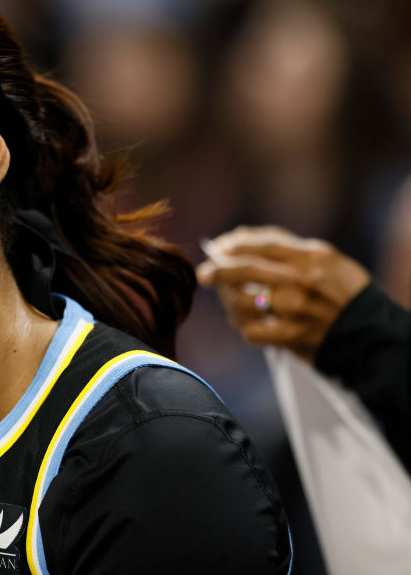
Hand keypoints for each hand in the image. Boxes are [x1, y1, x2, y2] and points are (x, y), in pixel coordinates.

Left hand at [197, 226, 370, 360]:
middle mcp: (302, 280)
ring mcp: (296, 308)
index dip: (234, 244)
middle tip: (203, 275)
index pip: (262, 245)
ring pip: (243, 301)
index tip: (218, 249)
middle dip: (218, 271)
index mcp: (311, 257)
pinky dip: (245, 327)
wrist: (371, 331)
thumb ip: (289, 248)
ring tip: (232, 303)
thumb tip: (242, 239)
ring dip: (231, 302)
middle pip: (245, 269)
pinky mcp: (292, 335)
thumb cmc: (345, 291)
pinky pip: (252, 331)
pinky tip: (249, 324)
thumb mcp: (328, 260)